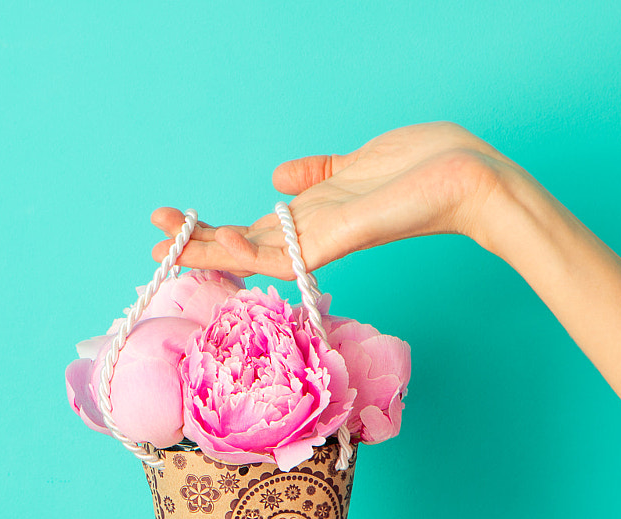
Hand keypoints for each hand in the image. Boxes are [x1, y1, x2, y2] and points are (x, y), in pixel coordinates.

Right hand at [150, 122, 509, 279]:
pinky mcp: (339, 238)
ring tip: (168, 246)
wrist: (467, 179)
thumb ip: (318, 173)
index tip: (174, 226)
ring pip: (255, 253)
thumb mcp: (357, 164)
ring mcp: (324, 240)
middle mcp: (314, 235)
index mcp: (316, 217)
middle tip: (153, 242)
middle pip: (244, 245)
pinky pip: (287, 250)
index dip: (213, 231)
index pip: (254, 229)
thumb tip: (279, 175)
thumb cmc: (424, 169)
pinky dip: (252, 246)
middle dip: (198, 245)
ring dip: (210, 250)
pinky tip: (223, 240)